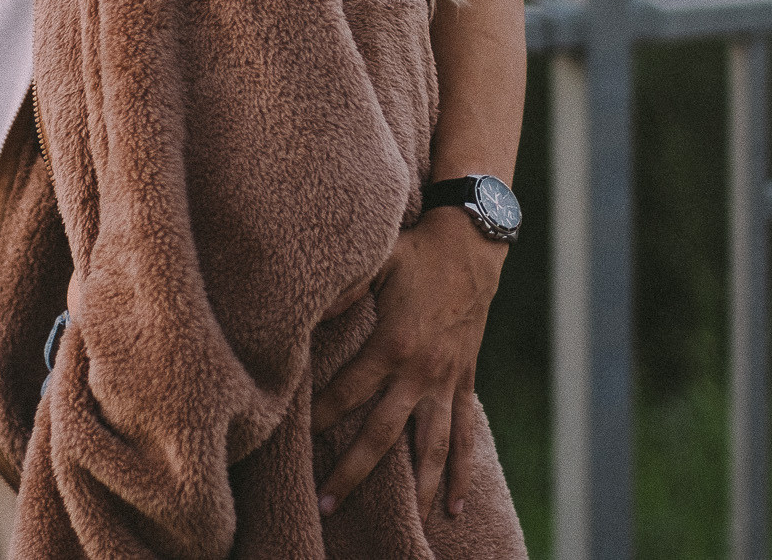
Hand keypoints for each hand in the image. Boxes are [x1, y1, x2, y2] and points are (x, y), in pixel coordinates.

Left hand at [312, 207, 505, 518]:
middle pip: (381, 435)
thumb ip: (344, 288)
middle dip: (352, 472)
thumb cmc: (418, 249)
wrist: (475, 243)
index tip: (296, 439)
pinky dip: (461, 472)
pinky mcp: (465, 383)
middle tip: (327, 505)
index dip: (320, 417)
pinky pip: (465, 435)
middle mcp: (421, 373)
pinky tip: (454, 506)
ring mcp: (447, 383)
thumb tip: (306, 311)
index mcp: (394, 345)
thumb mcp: (379, 260)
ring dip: (417, 490)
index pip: (347, 393)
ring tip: (407, 528)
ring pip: (430, 448)